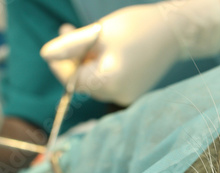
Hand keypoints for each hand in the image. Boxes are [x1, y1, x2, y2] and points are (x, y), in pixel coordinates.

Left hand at [40, 0, 219, 105]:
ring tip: (91, 36)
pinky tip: (105, 48)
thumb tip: (45, 55)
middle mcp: (117, 96)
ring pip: (94, 81)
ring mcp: (126, 96)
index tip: (56, 43)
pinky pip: (108, 82)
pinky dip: (101, 66)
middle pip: (83, 82)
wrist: (175, 32)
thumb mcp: (99, 32)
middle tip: (69, 30)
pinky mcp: (132, 92)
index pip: (72, 81)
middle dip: (74, 59)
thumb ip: (70, 46)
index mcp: (108, 83)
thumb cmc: (138, 28)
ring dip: (86, 60)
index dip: (60, 64)